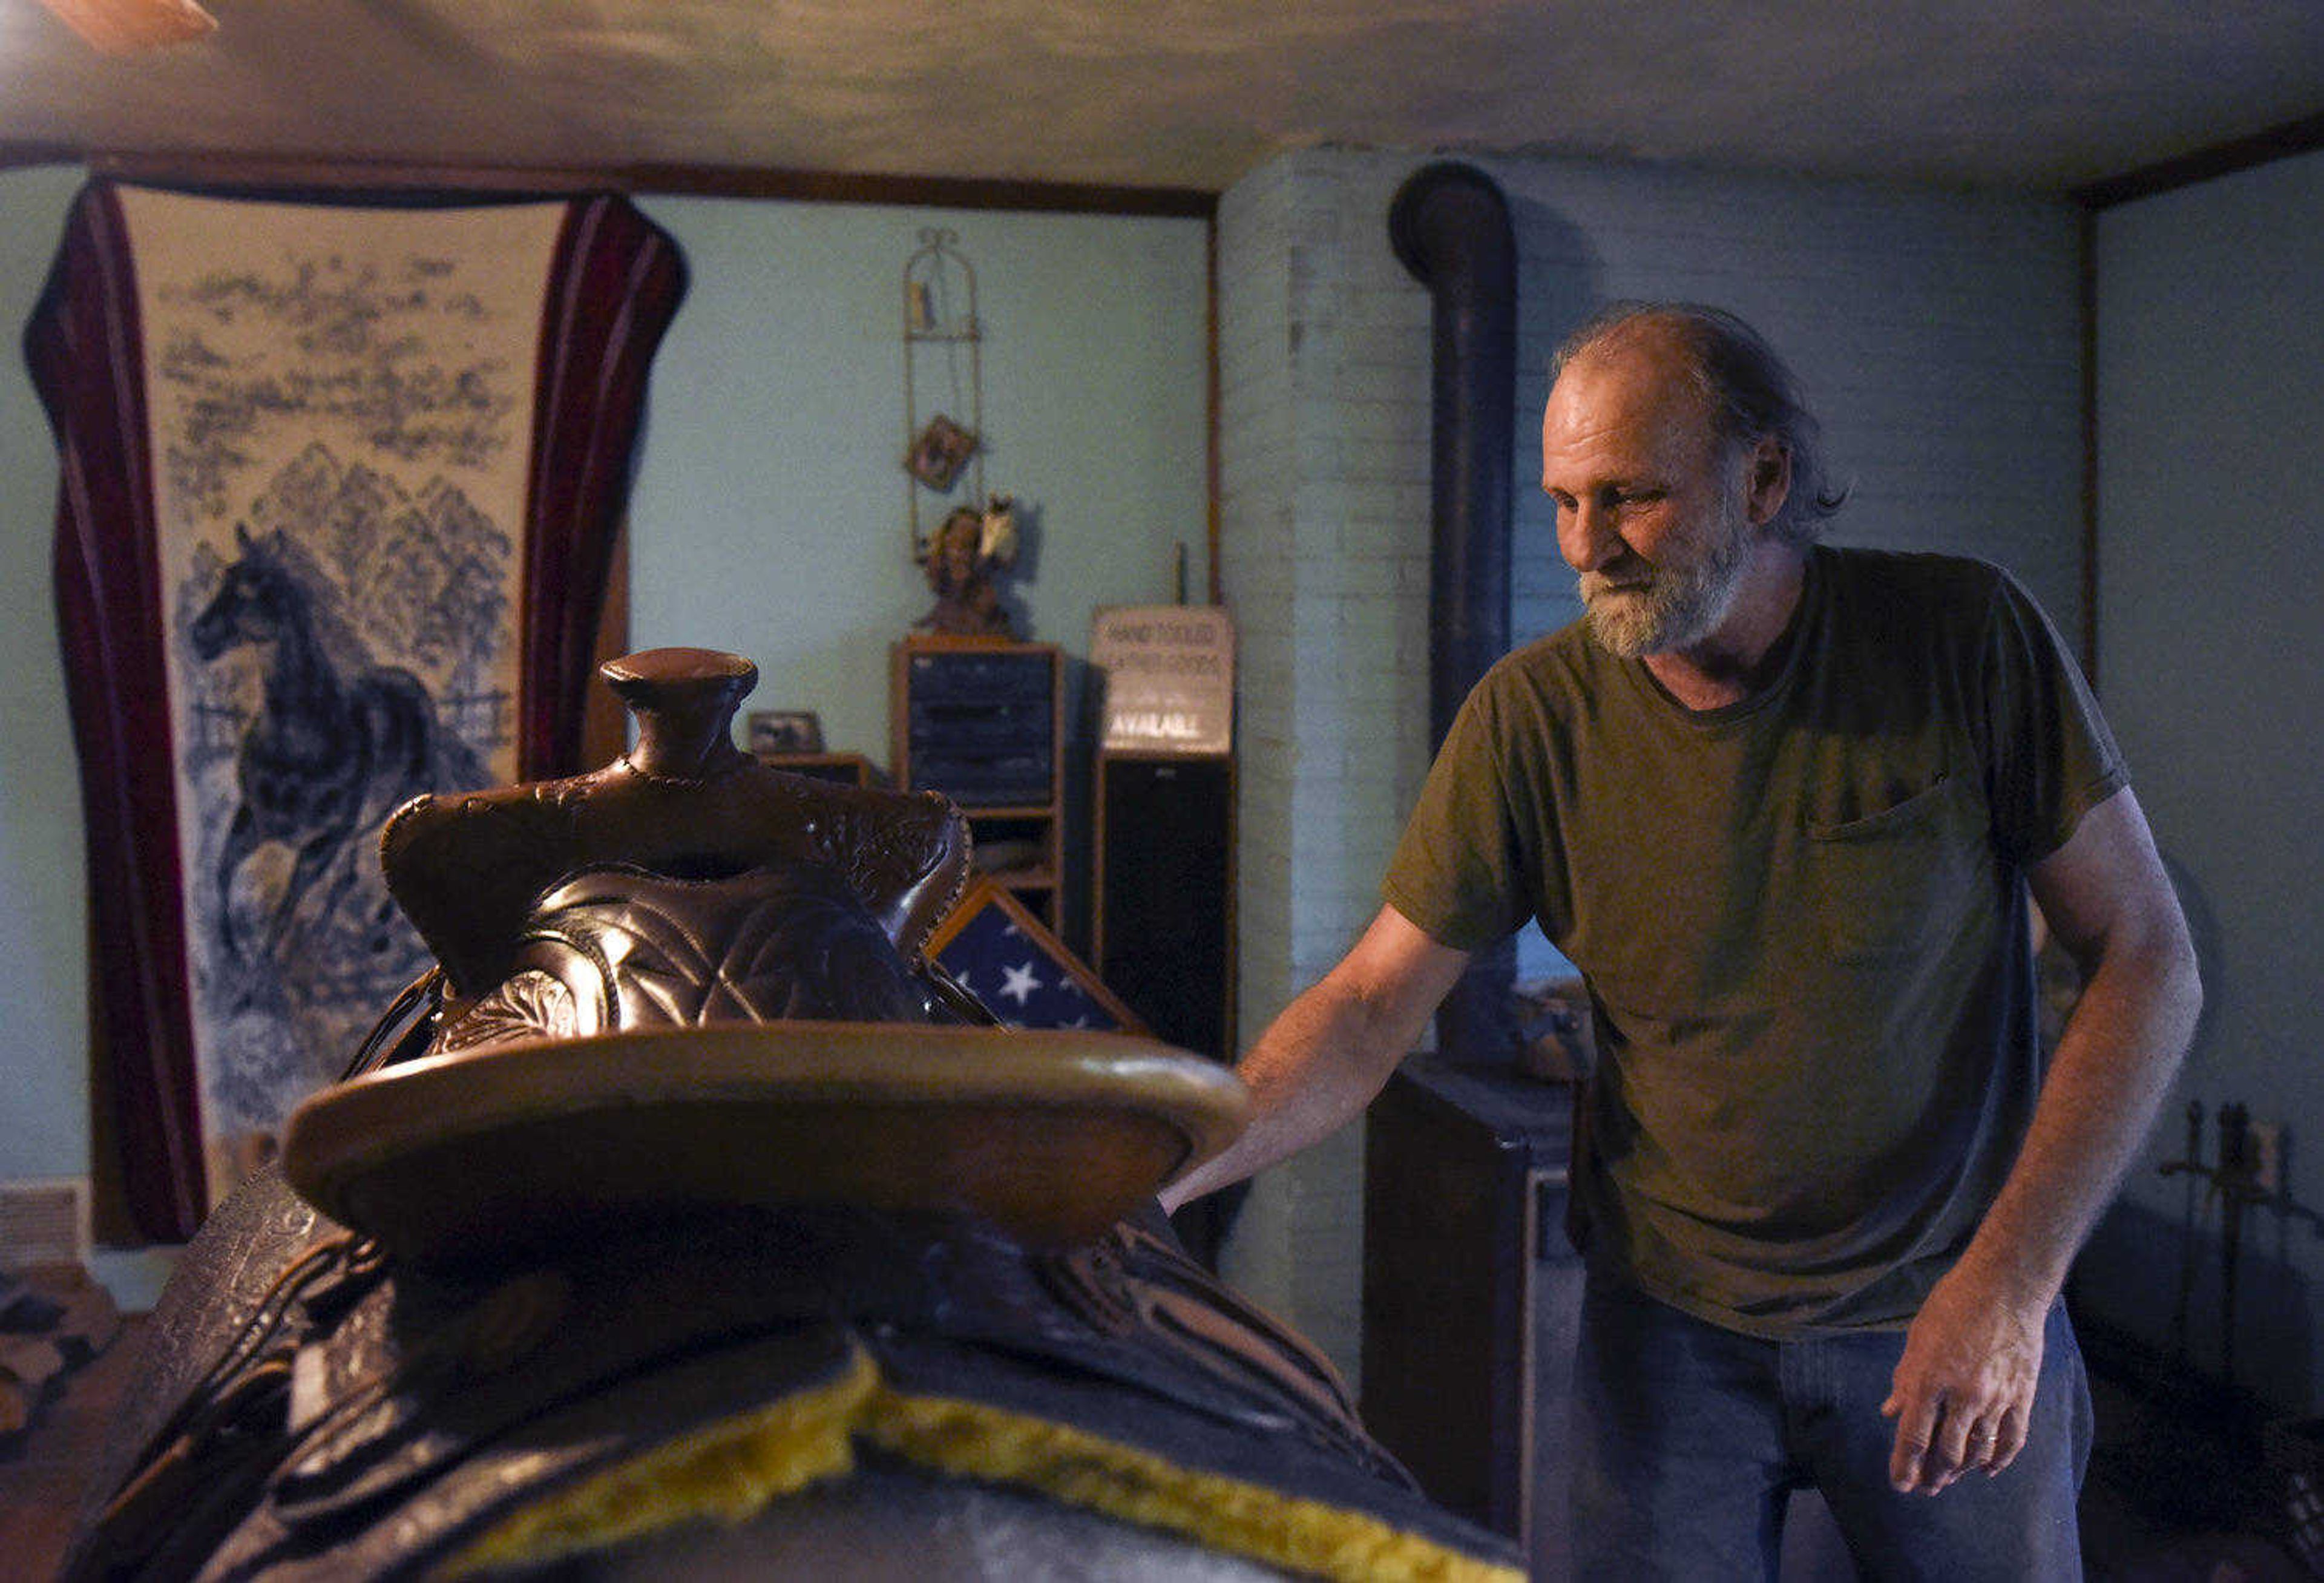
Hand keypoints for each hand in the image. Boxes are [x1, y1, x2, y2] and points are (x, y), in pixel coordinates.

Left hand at [1879, 1263, 2046, 1494]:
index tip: (1900, 1485)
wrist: (2005, 1288)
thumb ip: (1904, 1379)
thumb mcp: (1917, 1338)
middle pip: (1946, 1453)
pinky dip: (1999, 1459)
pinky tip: (1988, 1469)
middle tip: (1925, 1488)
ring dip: (1961, 1471)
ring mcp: (1995, 1399)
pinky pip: (2011, 1440)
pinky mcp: (2021, 1396)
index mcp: (1929, 1380)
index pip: (1913, 1437)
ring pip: (1977, 1451)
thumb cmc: (1952, 1306)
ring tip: (1950, 1480)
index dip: (1905, 1466)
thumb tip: (1890, 1411)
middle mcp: (1962, 1396)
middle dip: (1933, 1477)